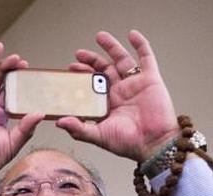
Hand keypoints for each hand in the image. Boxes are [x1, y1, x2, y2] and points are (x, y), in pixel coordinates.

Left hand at [55, 30, 179, 162]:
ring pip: (122, 60)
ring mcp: (135, 84)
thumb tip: (59, 122)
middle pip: (104, 70)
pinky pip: (146, 58)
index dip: (82, 75)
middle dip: (92, 60)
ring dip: (111, 47)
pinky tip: (132, 34)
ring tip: (99, 36)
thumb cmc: (128, 144)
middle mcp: (120, 92)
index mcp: (107, 104)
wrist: (154, 145)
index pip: (91, 84)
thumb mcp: (99, 137)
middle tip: (79, 54)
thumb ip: (79, 129)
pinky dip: (141, 45)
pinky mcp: (151, 80)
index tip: (70, 68)